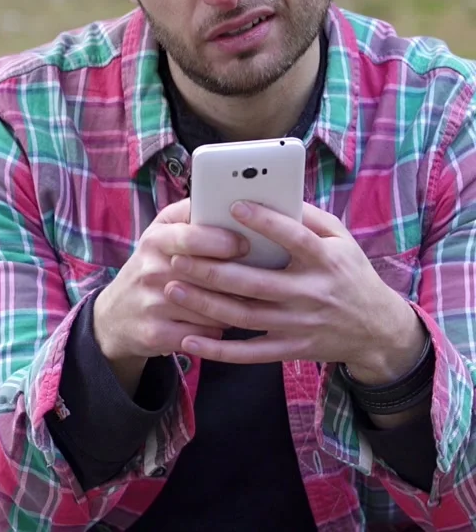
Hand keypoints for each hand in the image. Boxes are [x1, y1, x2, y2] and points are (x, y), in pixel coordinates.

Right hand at [93, 198, 247, 394]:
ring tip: (250, 298)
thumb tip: (227, 198)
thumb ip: (189, 214)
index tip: (246, 244)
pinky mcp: (156, 334)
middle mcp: (151, 271)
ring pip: (211, 307)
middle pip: (207, 274)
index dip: (224, 240)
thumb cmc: (151, 265)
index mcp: (155, 240)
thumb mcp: (161, 233)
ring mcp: (152, 304)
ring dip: (235, 305)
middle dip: (239, 276)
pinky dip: (219, 329)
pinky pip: (204, 333)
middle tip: (259, 275)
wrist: (116, 314)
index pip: (192, 237)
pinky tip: (224, 321)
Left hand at [165, 201, 425, 380]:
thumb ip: (311, 218)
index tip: (233, 204)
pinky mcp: (291, 349)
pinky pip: (249, 353)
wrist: (377, 330)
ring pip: (244, 317)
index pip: (294, 237)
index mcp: (326, 261)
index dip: (265, 221)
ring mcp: (299, 325)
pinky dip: (218, 350)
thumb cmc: (352, 274)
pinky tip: (189, 339)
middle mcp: (311, 293)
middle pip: (255, 282)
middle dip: (212, 270)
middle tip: (178, 256)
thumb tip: (276, 195)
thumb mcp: (343, 240)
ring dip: (205, 304)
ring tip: (173, 288)